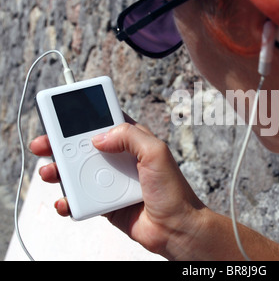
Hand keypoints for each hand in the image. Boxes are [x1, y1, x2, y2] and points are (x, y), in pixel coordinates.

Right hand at [29, 121, 205, 258]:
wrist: (174, 227)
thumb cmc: (172, 190)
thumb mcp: (156, 152)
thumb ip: (129, 136)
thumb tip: (98, 138)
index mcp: (133, 141)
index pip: (104, 122)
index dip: (84, 116)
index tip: (63, 114)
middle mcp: (119, 158)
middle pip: (82, 145)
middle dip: (59, 143)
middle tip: (42, 144)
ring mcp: (110, 181)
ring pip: (77, 171)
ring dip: (58, 170)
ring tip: (49, 172)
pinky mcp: (104, 202)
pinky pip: (80, 198)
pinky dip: (68, 199)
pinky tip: (65, 201)